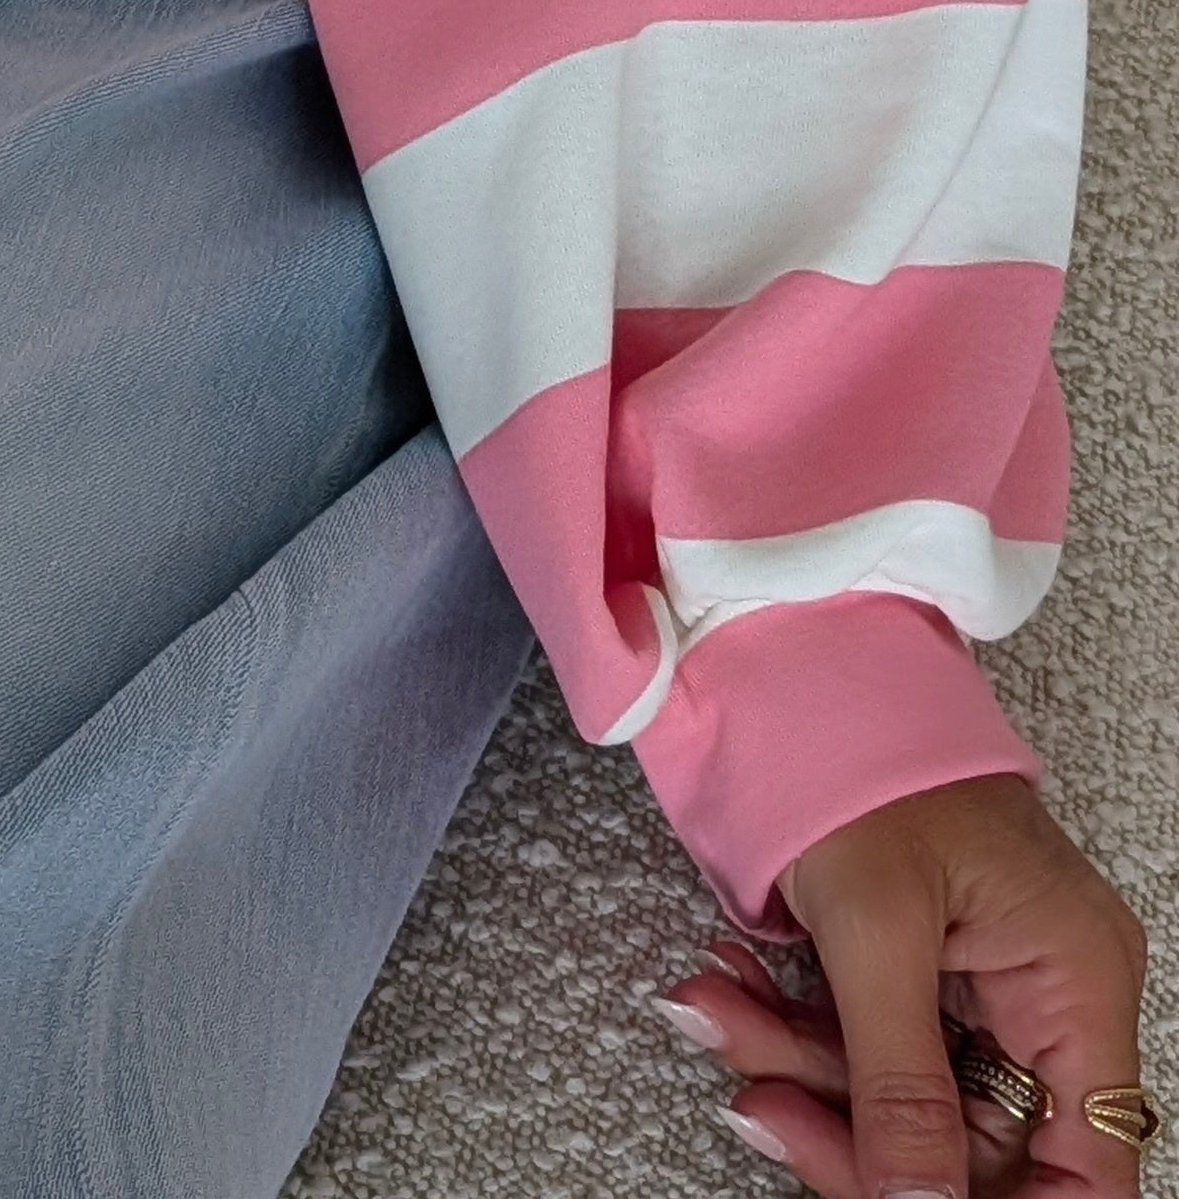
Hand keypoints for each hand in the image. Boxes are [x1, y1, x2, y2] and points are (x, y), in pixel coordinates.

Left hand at [658, 774, 1148, 1197]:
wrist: (791, 647)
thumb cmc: (856, 743)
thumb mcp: (874, 921)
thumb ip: (899, 1082)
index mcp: (1074, 980)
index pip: (1081, 1172)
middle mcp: (1044, 991)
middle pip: (975, 1143)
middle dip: (852, 1129)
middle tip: (758, 1103)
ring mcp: (977, 979)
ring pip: (898, 1093)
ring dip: (794, 1066)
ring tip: (710, 1007)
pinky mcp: (912, 962)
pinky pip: (861, 1036)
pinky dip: (787, 1025)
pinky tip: (723, 989)